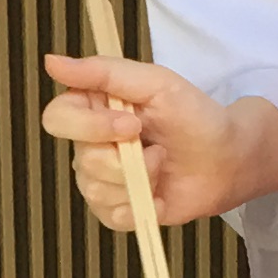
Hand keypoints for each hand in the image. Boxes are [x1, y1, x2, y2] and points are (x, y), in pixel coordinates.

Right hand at [36, 53, 277, 231]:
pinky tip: (158, 194)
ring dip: (140, 179)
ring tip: (163, 166)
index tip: (130, 123)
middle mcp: (89, 145)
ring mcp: (99, 180)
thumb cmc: (193, 116)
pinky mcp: (115, 211)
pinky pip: (111, 215)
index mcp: (93, 108)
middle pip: (81, 158)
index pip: (57, 117)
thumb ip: (103, 72)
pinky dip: (140, 206)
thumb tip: (50, 61)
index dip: (88, 126)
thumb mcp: (154, 83)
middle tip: (158, 148)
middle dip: (125, 158)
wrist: (226, 160)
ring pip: (96, 188)